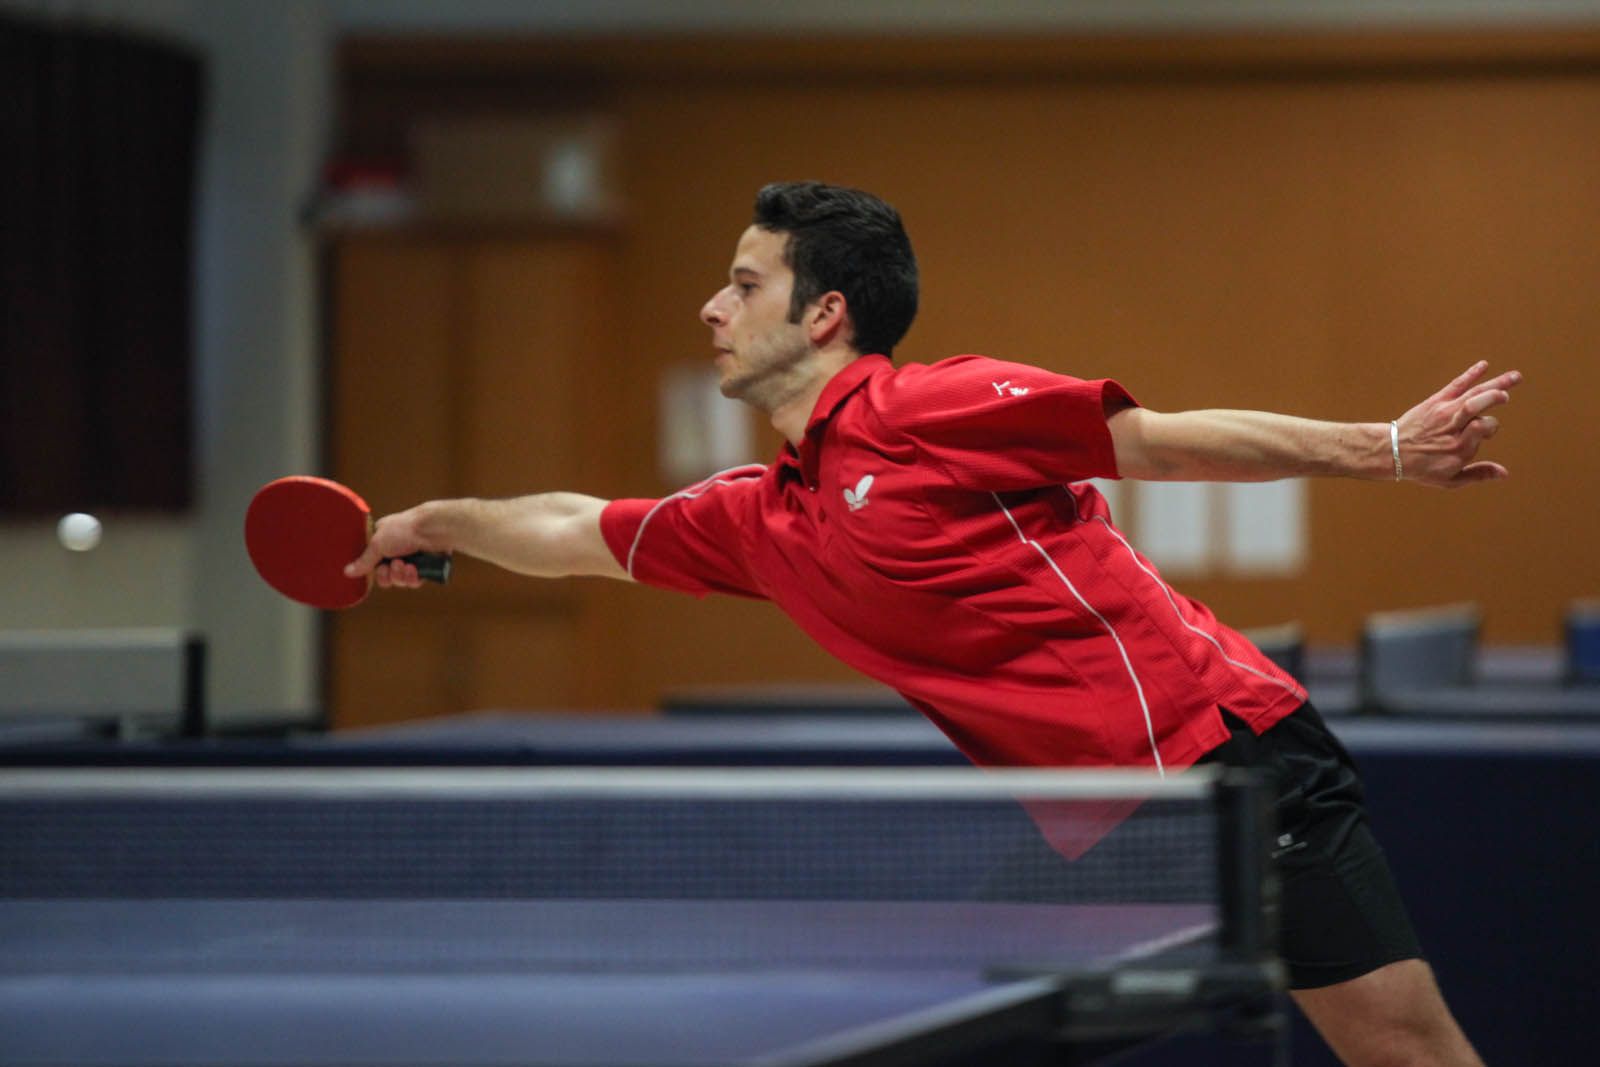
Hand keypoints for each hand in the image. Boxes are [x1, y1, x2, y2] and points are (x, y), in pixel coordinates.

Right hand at [344, 505, 446, 588]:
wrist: (434, 529)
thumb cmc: (404, 529)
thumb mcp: (378, 544)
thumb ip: (364, 560)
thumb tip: (347, 572)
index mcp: (382, 539)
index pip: (371, 562)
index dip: (372, 569)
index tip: (375, 567)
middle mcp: (395, 549)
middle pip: (384, 575)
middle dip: (387, 574)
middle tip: (391, 566)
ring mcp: (411, 558)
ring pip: (399, 580)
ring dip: (400, 575)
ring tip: (405, 564)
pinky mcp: (425, 567)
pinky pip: (413, 582)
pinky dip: (412, 577)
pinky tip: (415, 569)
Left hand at [1394, 362, 1521, 487]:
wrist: (1391, 452)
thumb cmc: (1422, 468)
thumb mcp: (1450, 479)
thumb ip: (1478, 474)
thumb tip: (1505, 473)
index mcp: (1459, 447)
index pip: (1483, 427)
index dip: (1491, 427)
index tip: (1487, 432)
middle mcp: (1452, 427)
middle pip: (1475, 406)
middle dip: (1492, 398)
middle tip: (1504, 396)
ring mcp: (1444, 412)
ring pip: (1471, 394)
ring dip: (1494, 383)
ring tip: (1516, 376)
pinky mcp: (1436, 402)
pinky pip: (1455, 385)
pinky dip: (1470, 374)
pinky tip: (1484, 365)